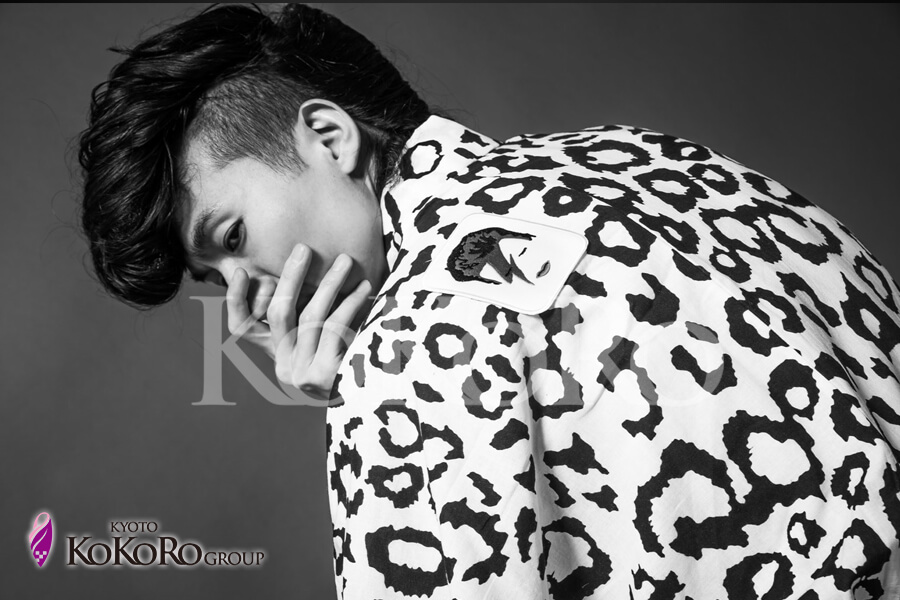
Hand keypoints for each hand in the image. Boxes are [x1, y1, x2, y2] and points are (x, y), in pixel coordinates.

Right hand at [225, 244, 372, 399]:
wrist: (379, 398)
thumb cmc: (353, 356)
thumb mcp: (325, 336)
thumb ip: (309, 312)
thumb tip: (298, 264)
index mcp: (278, 356)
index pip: (241, 328)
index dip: (235, 300)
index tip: (238, 271)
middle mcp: (285, 367)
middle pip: (278, 313)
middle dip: (290, 276)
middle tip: (303, 248)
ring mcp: (302, 373)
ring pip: (310, 316)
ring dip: (329, 283)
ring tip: (345, 261)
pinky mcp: (323, 375)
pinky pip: (334, 327)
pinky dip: (350, 303)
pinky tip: (364, 288)